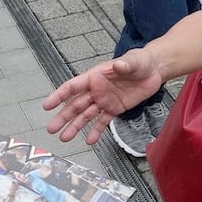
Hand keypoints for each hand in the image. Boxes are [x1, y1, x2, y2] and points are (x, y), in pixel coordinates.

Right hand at [44, 50, 166, 143]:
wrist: (153, 70)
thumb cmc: (140, 61)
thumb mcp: (133, 61)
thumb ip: (124, 65)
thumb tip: (117, 66)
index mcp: (95, 76)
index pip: (73, 87)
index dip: (59, 96)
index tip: (47, 105)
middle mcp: (96, 90)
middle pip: (75, 105)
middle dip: (63, 117)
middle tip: (51, 128)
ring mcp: (104, 100)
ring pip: (86, 116)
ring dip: (75, 127)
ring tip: (64, 138)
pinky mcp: (115, 109)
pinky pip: (103, 121)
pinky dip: (96, 131)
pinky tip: (89, 141)